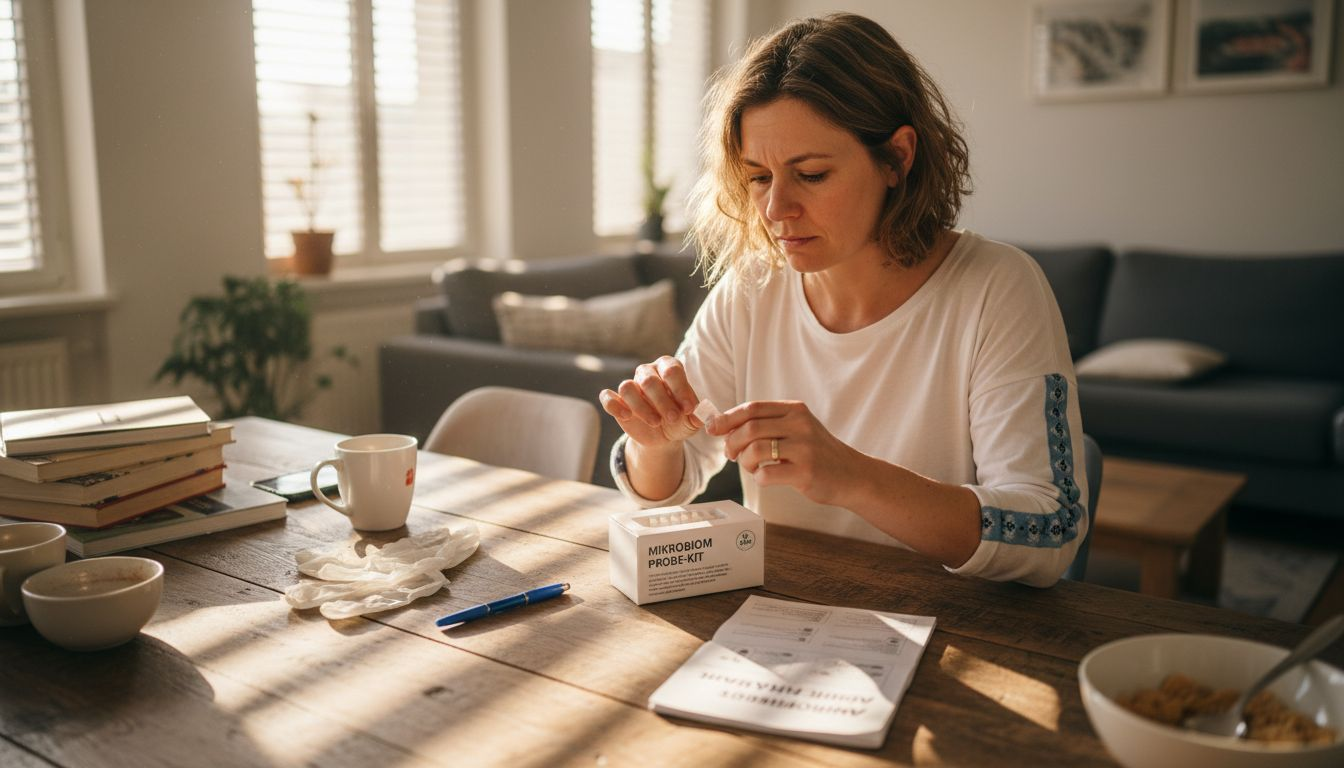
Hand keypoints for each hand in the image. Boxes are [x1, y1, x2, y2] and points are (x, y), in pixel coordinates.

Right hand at [599, 356, 702, 449]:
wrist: (665, 436)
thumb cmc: (681, 420)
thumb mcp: (694, 419)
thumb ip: (699, 415)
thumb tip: (698, 414)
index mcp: (669, 368)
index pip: (671, 370)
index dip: (680, 389)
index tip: (688, 409)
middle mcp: (648, 372)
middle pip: (649, 380)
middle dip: (662, 401)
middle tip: (673, 418)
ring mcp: (631, 386)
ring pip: (627, 387)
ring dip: (642, 407)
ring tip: (656, 422)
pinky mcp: (616, 401)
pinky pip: (607, 397)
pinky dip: (615, 405)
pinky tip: (627, 416)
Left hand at [707, 400, 858, 504]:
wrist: (851, 475)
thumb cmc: (816, 453)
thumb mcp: (797, 428)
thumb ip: (767, 424)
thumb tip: (724, 426)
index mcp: (795, 409)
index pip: (752, 408)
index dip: (727, 418)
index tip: (712, 429)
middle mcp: (800, 424)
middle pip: (750, 428)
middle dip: (732, 442)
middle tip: (731, 454)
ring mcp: (804, 448)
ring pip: (755, 450)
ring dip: (745, 461)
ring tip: (750, 466)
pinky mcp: (806, 472)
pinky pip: (766, 474)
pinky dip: (758, 478)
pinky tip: (766, 477)